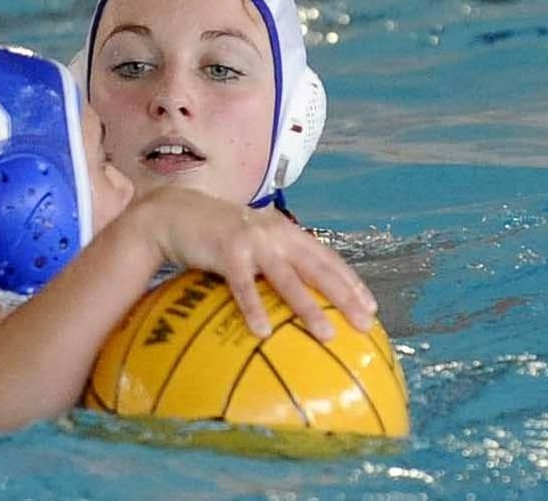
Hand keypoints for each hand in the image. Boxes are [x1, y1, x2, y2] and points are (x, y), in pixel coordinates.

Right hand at [129, 189, 377, 341]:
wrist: (175, 213)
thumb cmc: (216, 233)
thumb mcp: (253, 241)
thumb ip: (274, 260)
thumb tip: (295, 296)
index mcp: (286, 231)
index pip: (327, 257)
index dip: (351, 281)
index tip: (371, 306)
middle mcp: (276, 233)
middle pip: (318, 267)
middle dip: (345, 296)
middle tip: (364, 323)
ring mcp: (252, 241)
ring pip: (288, 278)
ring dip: (309, 307)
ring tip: (327, 334)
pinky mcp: (227, 252)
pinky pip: (244, 287)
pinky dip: (255, 308)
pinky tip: (264, 331)